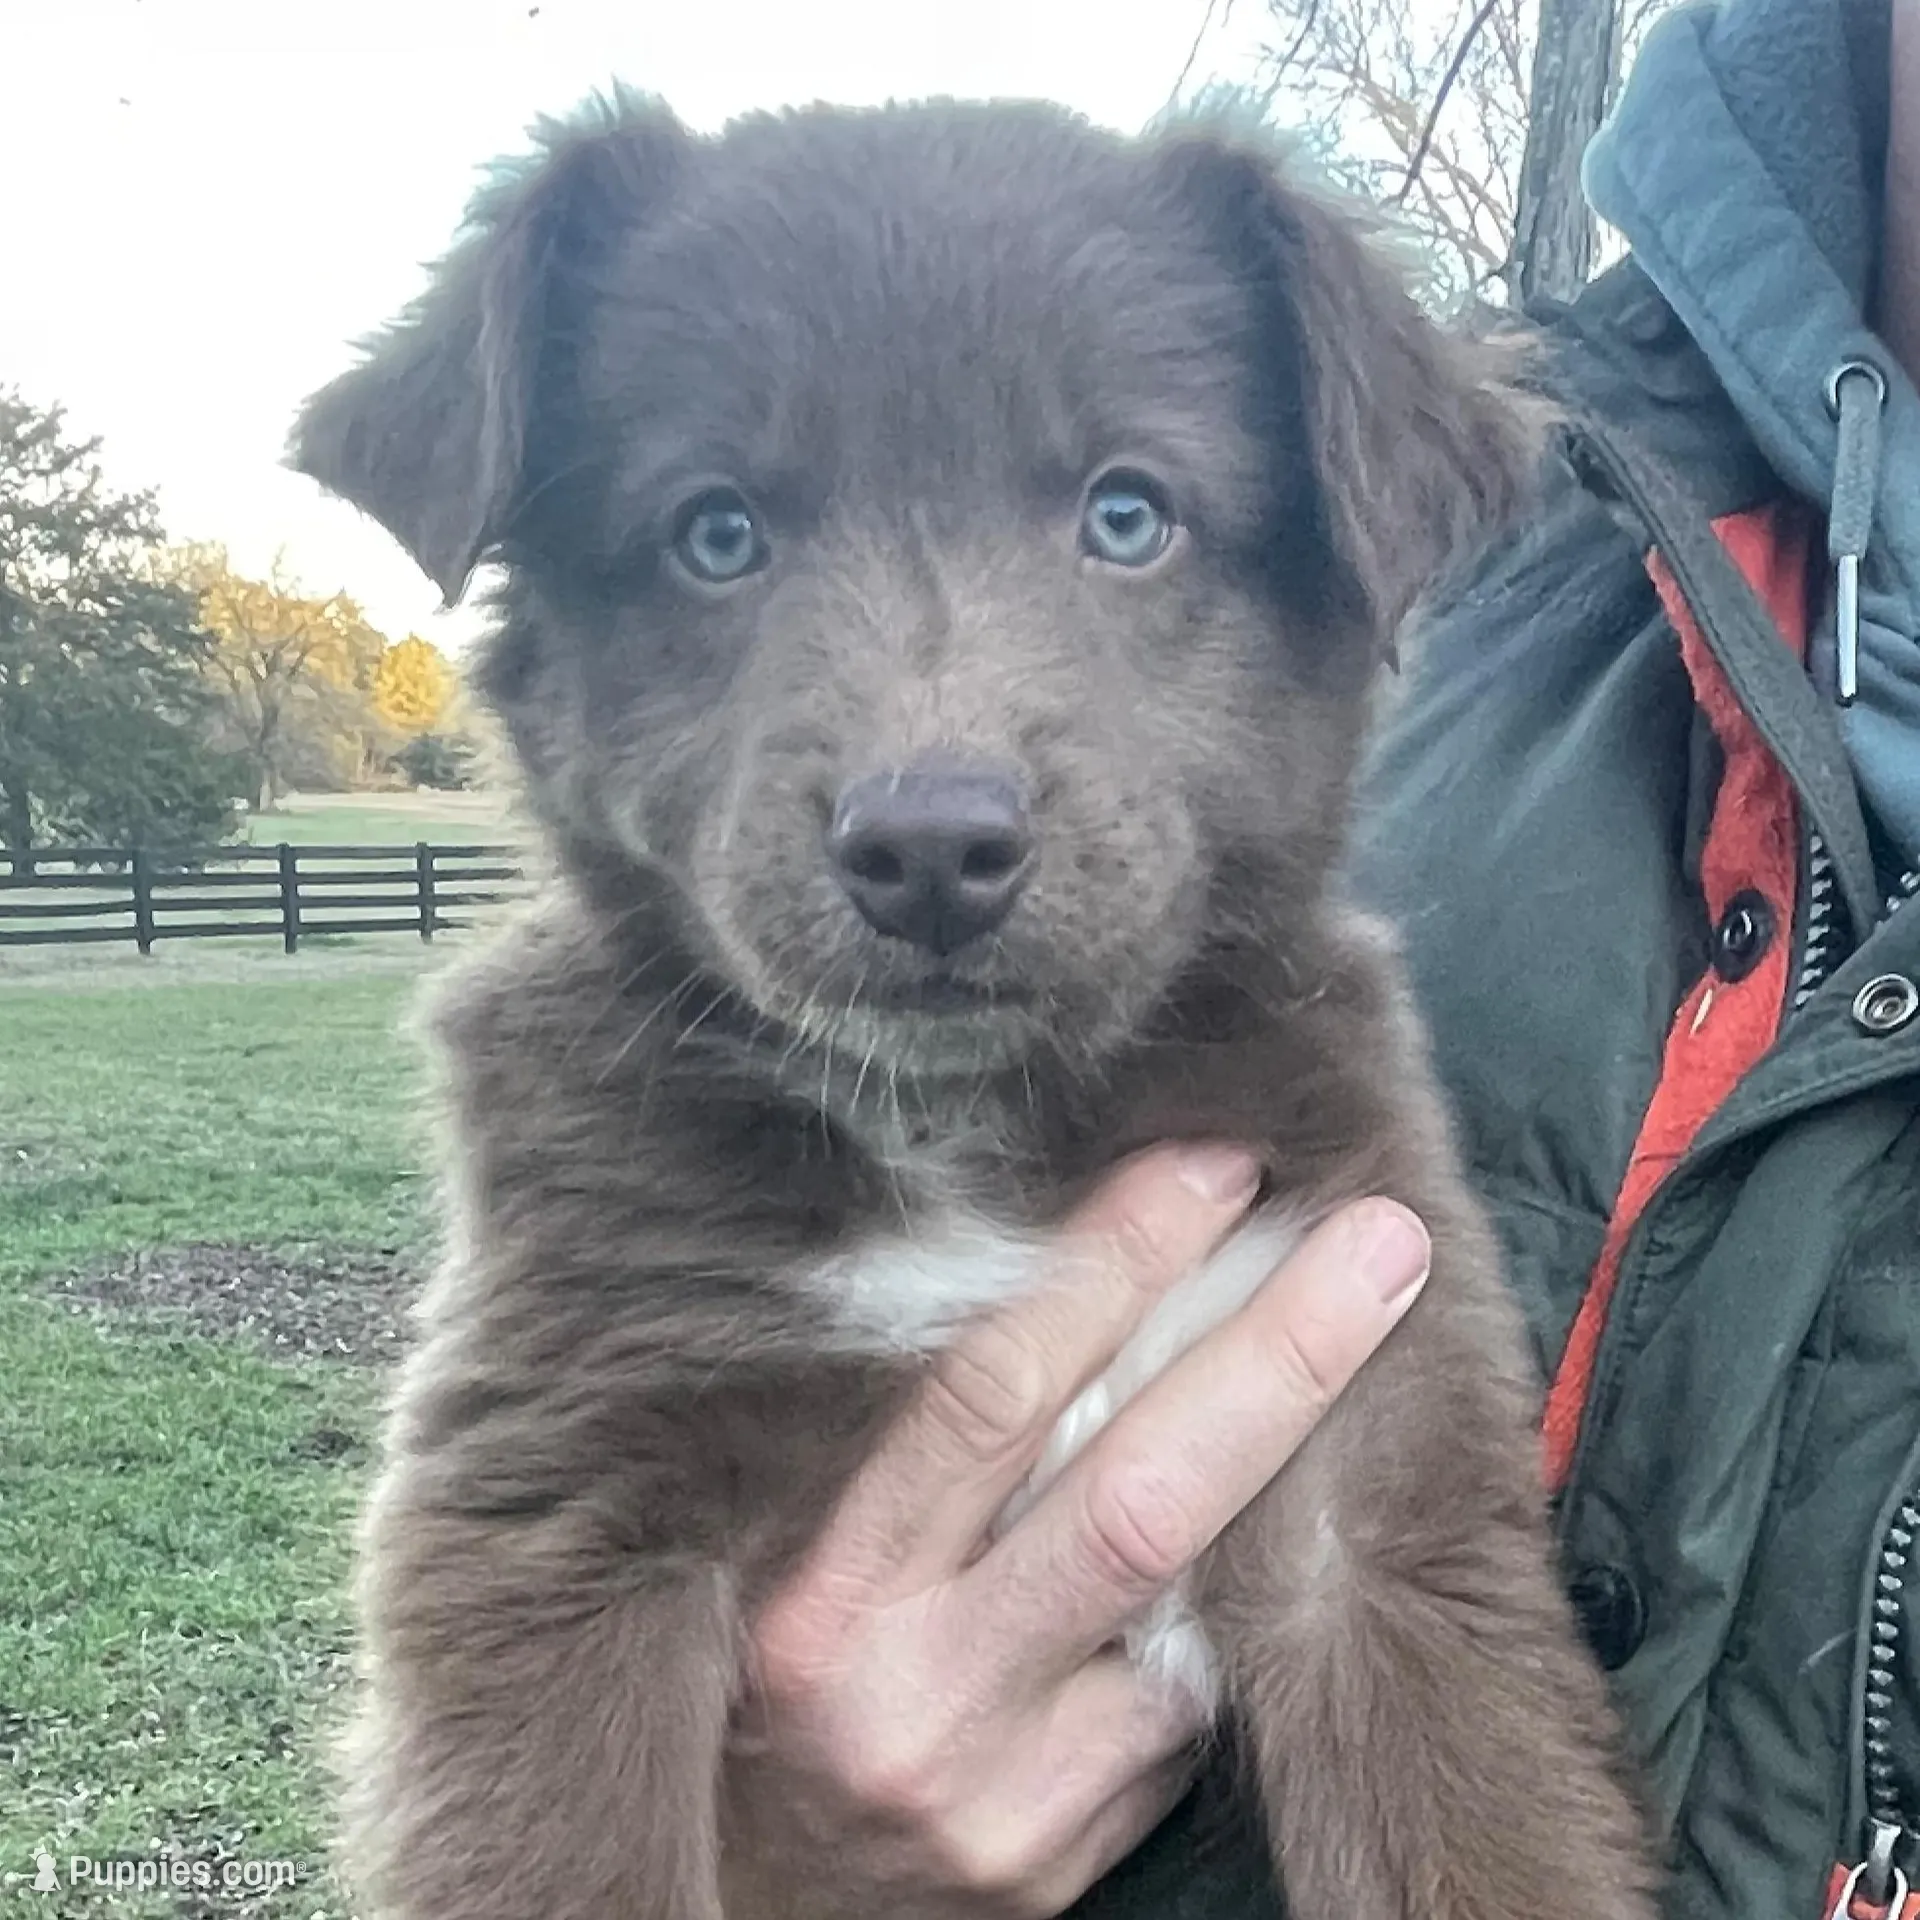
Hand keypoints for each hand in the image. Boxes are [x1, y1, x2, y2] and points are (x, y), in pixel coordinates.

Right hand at [724, 1148, 1431, 1917]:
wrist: (760, 1888)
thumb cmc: (790, 1680)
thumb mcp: (815, 1553)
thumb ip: (931, 1451)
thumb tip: (1101, 1287)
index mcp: (829, 1583)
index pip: (990, 1392)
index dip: (1113, 1266)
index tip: (1210, 1171)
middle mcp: (907, 1691)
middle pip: (1134, 1498)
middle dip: (1276, 1357)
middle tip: (1379, 1246)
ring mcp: (996, 1793)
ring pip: (1188, 1613)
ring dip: (1270, 1485)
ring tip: (1338, 1366)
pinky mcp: (1055, 1864)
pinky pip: (1181, 1714)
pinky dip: (1206, 1631)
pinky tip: (1210, 1586)